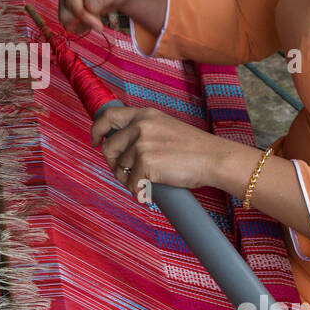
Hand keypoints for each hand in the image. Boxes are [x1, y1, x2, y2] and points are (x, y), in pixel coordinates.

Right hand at [58, 0, 144, 34]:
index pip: (72, 0)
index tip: (98, 26)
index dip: (83, 16)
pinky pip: (68, 20)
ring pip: (65, 17)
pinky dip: (80, 25)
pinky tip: (92, 21)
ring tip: (97, 21)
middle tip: (99, 25)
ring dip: (81, 24)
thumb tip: (89, 8)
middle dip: (81, 21)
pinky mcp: (68, 3)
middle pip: (65, 11)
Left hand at [90, 105, 231, 197]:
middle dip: (113, 164)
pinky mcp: (146, 163)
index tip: (95, 142)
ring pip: (120, 169)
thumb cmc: (193, 148)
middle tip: (125, 174)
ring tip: (144, 183)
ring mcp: (142, 144)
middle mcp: (140, 126)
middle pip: (109, 148)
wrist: (214, 158)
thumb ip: (143, 131)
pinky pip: (132, 184)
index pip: (109, 117)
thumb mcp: (164, 127)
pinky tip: (148, 195)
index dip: (97, 130)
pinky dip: (138, 193)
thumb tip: (120, 147)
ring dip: (128, 181)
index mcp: (144, 115)